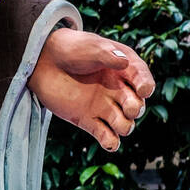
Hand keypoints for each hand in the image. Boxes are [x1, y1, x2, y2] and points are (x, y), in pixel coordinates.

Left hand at [28, 27, 154, 151]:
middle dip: (136, 109)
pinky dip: (111, 142)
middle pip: (137, 106)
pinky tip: (109, 142)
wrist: (43, 61)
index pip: (143, 80)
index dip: (146, 87)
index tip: (142, 90)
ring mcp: (104, 106)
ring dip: (125, 127)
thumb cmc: (70, 49)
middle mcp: (118, 89)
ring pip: (125, 125)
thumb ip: (106, 55)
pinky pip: (106, 136)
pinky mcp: (88, 120)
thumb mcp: (90, 47)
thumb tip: (124, 63)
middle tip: (127, 107)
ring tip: (117, 123)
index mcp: (124, 69)